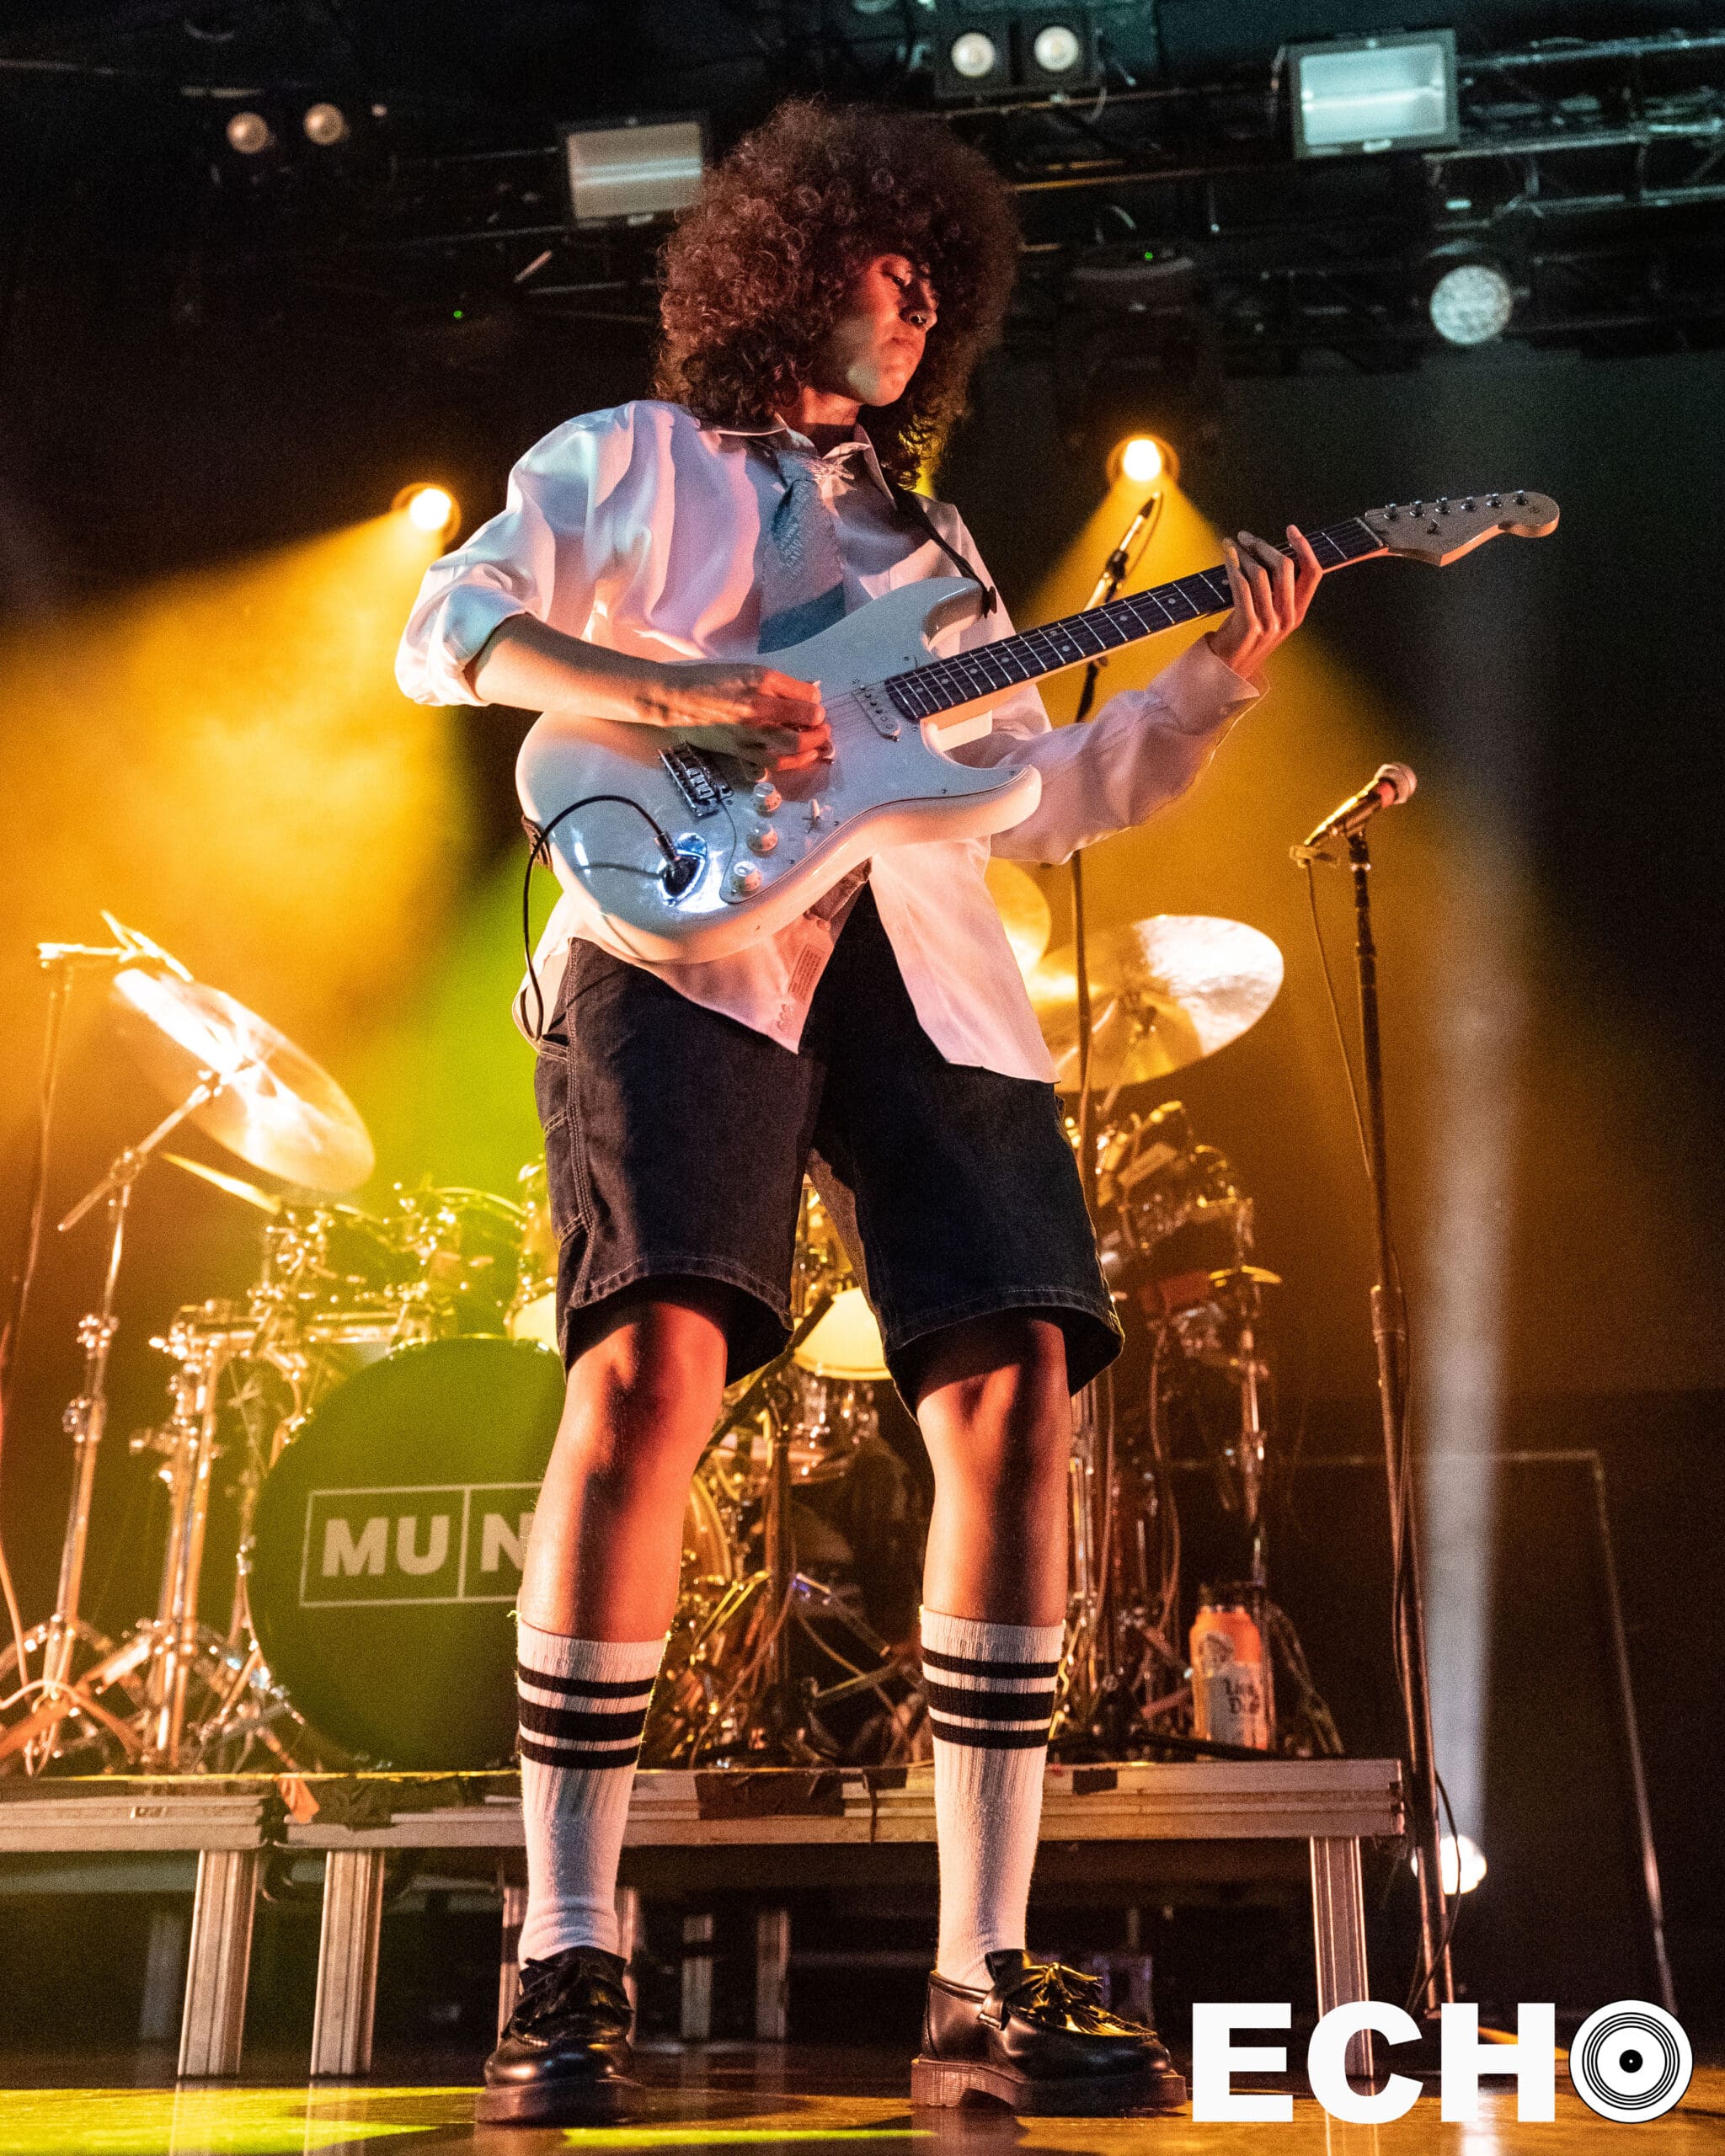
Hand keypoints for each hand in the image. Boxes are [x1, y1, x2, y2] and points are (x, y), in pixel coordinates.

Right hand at [630, 659, 829, 771]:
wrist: (677, 699)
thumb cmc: (711, 680)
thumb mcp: (746, 670)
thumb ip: (777, 683)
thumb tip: (807, 694)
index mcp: (761, 682)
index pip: (805, 697)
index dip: (815, 704)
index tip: (814, 706)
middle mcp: (759, 708)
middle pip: (805, 724)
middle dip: (820, 728)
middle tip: (823, 727)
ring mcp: (750, 733)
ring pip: (792, 748)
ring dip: (812, 747)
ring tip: (818, 744)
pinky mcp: (741, 751)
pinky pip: (774, 762)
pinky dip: (793, 762)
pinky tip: (802, 757)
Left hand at [1207, 526, 1322, 681]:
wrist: (1225, 671)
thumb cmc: (1243, 638)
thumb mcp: (1268, 617)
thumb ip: (1275, 593)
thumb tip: (1269, 554)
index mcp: (1297, 613)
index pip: (1313, 573)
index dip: (1305, 547)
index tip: (1291, 530)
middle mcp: (1287, 618)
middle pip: (1285, 567)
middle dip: (1264, 546)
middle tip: (1247, 537)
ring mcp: (1270, 623)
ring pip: (1261, 574)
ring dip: (1245, 554)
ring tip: (1233, 545)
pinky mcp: (1250, 626)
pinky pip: (1242, 586)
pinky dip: (1234, 565)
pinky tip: (1228, 554)